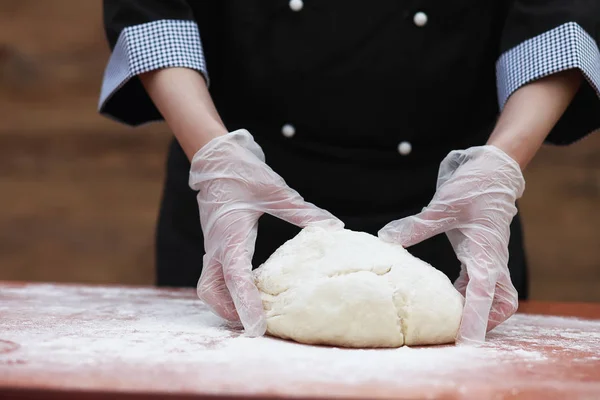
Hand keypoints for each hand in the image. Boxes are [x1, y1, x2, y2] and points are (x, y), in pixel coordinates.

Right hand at [189, 129, 342, 335]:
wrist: (214, 158)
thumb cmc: (242, 172)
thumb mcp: (275, 190)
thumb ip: (303, 211)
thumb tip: (333, 227)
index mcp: (230, 234)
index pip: (235, 277)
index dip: (245, 303)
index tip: (256, 326)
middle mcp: (217, 246)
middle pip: (212, 292)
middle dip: (230, 312)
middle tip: (255, 325)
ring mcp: (213, 246)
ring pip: (209, 287)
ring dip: (226, 304)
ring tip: (252, 314)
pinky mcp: (215, 244)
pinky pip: (214, 276)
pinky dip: (227, 291)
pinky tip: (248, 292)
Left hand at [378, 145, 524, 343]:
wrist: (493, 170)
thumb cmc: (474, 186)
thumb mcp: (443, 206)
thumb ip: (415, 226)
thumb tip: (386, 238)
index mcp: (486, 252)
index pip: (483, 294)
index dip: (474, 320)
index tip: (467, 342)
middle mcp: (492, 260)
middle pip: (501, 303)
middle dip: (486, 321)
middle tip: (460, 334)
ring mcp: (490, 258)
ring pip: (493, 295)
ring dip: (477, 308)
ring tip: (448, 319)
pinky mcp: (482, 253)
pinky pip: (480, 282)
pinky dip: (468, 293)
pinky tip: (446, 295)